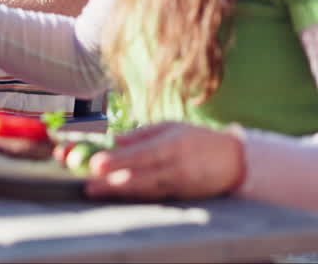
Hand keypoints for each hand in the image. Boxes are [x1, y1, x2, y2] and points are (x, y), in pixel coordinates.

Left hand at [85, 122, 245, 201]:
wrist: (236, 161)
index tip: (95, 164)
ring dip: (120, 192)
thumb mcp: (171, 127)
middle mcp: (177, 167)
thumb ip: (142, 134)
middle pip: (141, 177)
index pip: (142, 154)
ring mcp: (181, 185)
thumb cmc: (198, 139)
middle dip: (113, 182)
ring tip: (95, 190)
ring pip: (147, 190)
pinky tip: (116, 195)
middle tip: (89, 185)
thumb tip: (114, 139)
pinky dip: (135, 196)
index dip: (118, 160)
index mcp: (173, 145)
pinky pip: (155, 197)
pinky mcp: (183, 197)